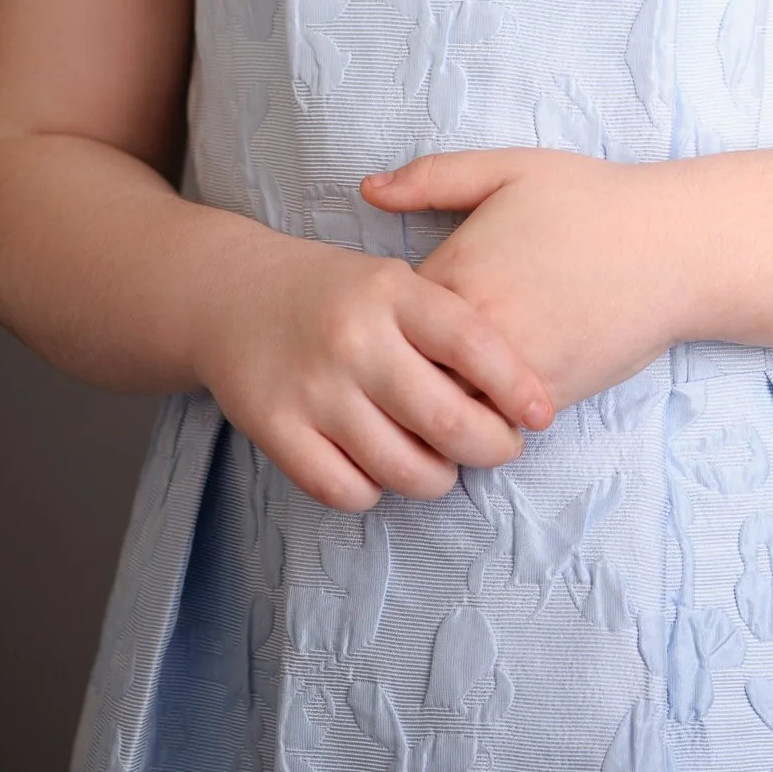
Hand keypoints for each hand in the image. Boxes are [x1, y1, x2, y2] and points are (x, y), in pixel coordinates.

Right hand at [189, 220, 553, 512]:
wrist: (230, 293)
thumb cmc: (333, 293)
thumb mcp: (391, 280)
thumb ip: (444, 325)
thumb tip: (512, 395)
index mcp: (390, 291)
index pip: (474, 345)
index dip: (517, 387)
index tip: (541, 414)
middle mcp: (354, 338)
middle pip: (449, 422)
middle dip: (492, 449)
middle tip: (500, 447)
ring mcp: (312, 387)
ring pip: (404, 469)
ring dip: (436, 478)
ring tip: (440, 463)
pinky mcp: (276, 428)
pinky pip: (348, 491)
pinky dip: (373, 491)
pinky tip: (377, 467)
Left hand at [360, 149, 675, 413]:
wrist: (675, 248)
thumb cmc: (590, 200)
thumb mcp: (508, 169)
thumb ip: (432, 177)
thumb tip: (367, 189)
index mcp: (460, 270)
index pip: (385, 315)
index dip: (379, 315)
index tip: (385, 310)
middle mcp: (481, 329)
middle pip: (405, 373)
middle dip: (394, 371)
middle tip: (390, 362)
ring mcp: (516, 371)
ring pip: (445, 411)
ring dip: (433, 404)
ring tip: (428, 387)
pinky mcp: (550, 399)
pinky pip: (494, 426)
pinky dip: (479, 419)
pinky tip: (478, 396)